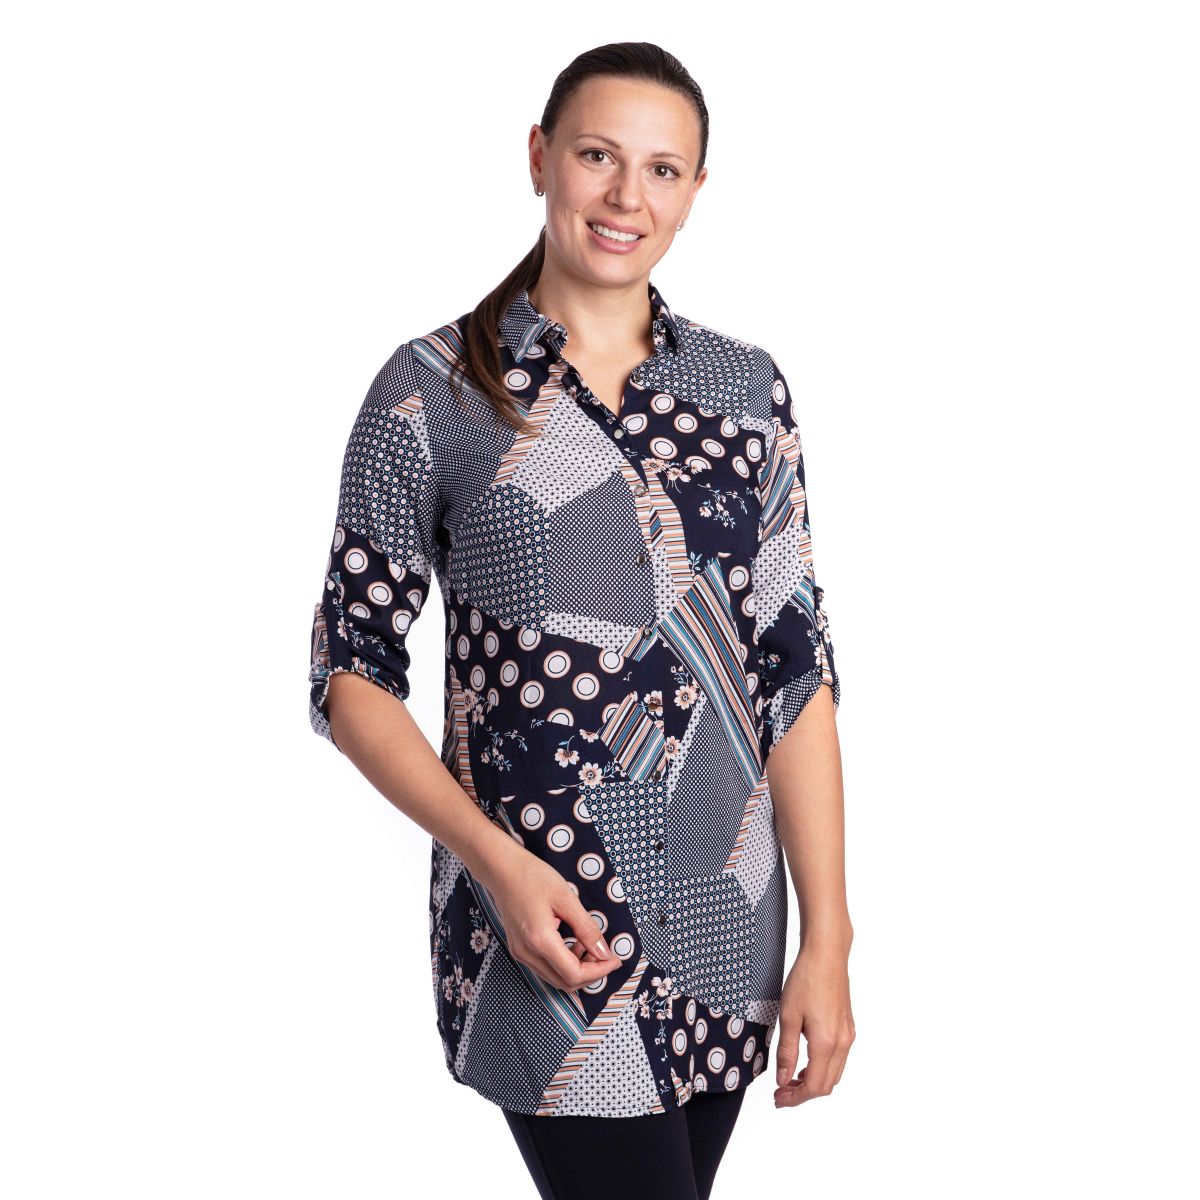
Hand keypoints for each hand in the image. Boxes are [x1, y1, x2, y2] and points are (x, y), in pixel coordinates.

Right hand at [473, 833, 619, 993]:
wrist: (502, 869)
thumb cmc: (533, 877)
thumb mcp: (566, 897)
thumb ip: (586, 928)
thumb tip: (604, 952)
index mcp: (540, 940)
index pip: (574, 974)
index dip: (599, 971)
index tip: (616, 958)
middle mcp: (527, 953)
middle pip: (565, 983)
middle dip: (590, 974)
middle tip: (606, 954)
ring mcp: (520, 954)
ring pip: (555, 979)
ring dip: (577, 970)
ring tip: (589, 945)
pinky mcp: (518, 950)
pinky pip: (545, 968)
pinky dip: (563, 964)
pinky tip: (572, 944)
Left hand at [773, 938, 854, 1107]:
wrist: (826, 954)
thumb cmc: (806, 979)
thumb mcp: (788, 1016)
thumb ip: (787, 1052)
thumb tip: (783, 1079)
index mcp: (827, 1043)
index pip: (814, 1087)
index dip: (795, 1098)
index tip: (779, 1098)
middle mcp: (843, 1043)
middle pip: (826, 1085)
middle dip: (803, 1093)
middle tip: (781, 1091)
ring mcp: (848, 1035)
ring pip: (834, 1073)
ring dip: (814, 1081)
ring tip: (790, 1078)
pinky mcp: (848, 1027)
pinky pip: (839, 1058)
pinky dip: (823, 1068)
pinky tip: (806, 1060)